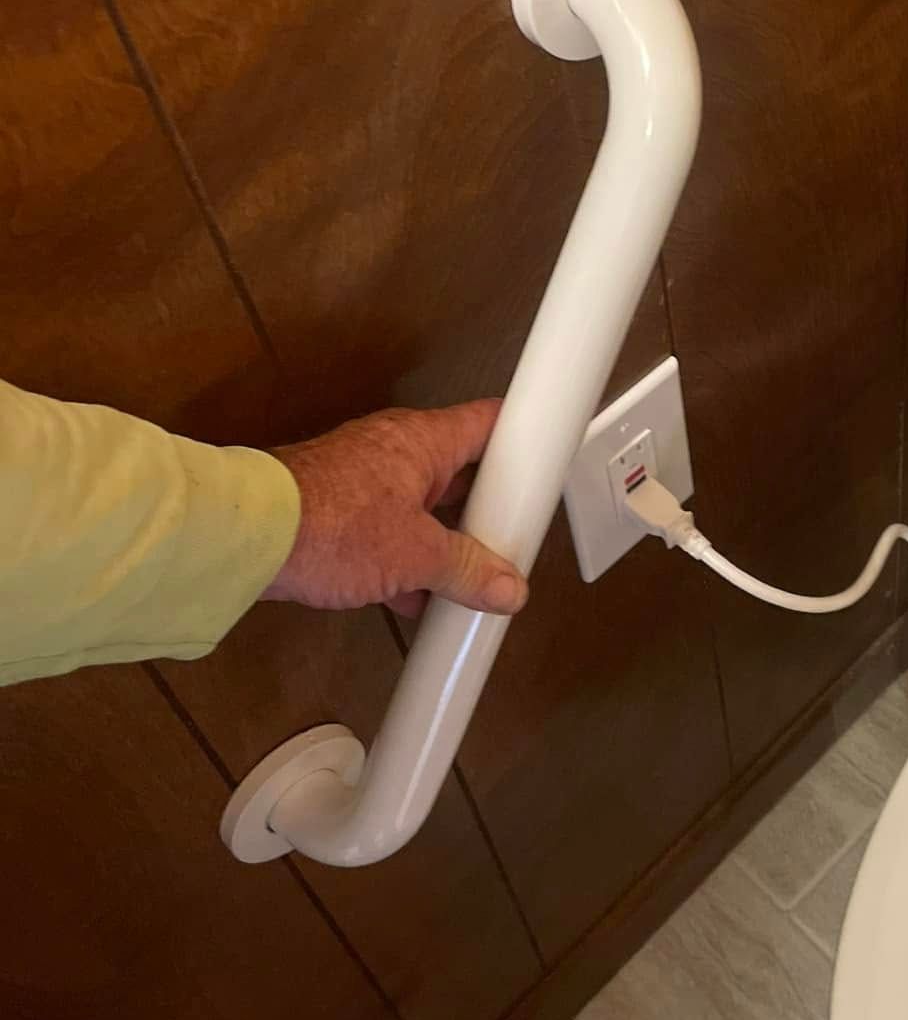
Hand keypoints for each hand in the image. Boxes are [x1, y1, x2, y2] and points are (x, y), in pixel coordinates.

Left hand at [263, 400, 528, 619]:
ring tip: (469, 577)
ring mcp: (366, 477)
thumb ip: (467, 571)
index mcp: (424, 439)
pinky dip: (408, 557)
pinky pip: (391, 527)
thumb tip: (506, 588)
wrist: (247, 540)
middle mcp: (397, 448)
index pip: (491, 422)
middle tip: (513, 540)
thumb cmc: (329, 525)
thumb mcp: (415, 555)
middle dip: (487, 509)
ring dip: (445, 539)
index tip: (548, 465)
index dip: (525, 439)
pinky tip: (417, 597)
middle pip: (462, 470)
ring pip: (425, 504)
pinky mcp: (340, 508)